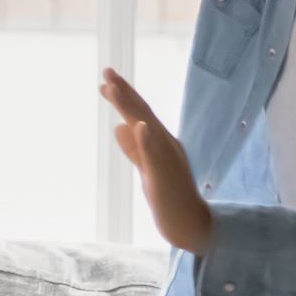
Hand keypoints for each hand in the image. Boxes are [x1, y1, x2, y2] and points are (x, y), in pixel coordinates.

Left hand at [103, 69, 213, 253]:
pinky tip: (137, 124)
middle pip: (142, 113)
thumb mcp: (147, 167)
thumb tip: (119, 127)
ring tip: (113, 87)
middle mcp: (165, 144)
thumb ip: (134, 148)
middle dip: (123, 91)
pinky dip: (146, 138)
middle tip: (106, 71)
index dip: (123, 95)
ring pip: (146, 127)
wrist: (189, 224)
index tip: (106, 80)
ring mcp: (166, 158)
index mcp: (160, 142)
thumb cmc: (169, 195)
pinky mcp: (164, 176)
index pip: (140, 113)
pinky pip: (155, 155)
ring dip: (129, 106)